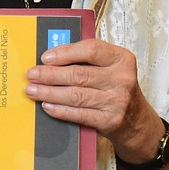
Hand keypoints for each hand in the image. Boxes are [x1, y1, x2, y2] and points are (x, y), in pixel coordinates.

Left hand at [24, 38, 151, 141]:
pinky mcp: (109, 120)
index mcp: (122, 59)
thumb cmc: (118, 89)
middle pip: (79, 74)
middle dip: (50, 74)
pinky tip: (47, 105)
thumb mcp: (112, 68)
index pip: (91, 50)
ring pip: (76, 95)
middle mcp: (122, 78)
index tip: (46, 57)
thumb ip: (89, 60)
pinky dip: (60, 110)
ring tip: (32, 90)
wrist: (136, 120)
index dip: (66, 52)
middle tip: (32, 74)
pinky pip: (79, 114)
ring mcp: (116, 101)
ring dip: (50, 92)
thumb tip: (53, 58)